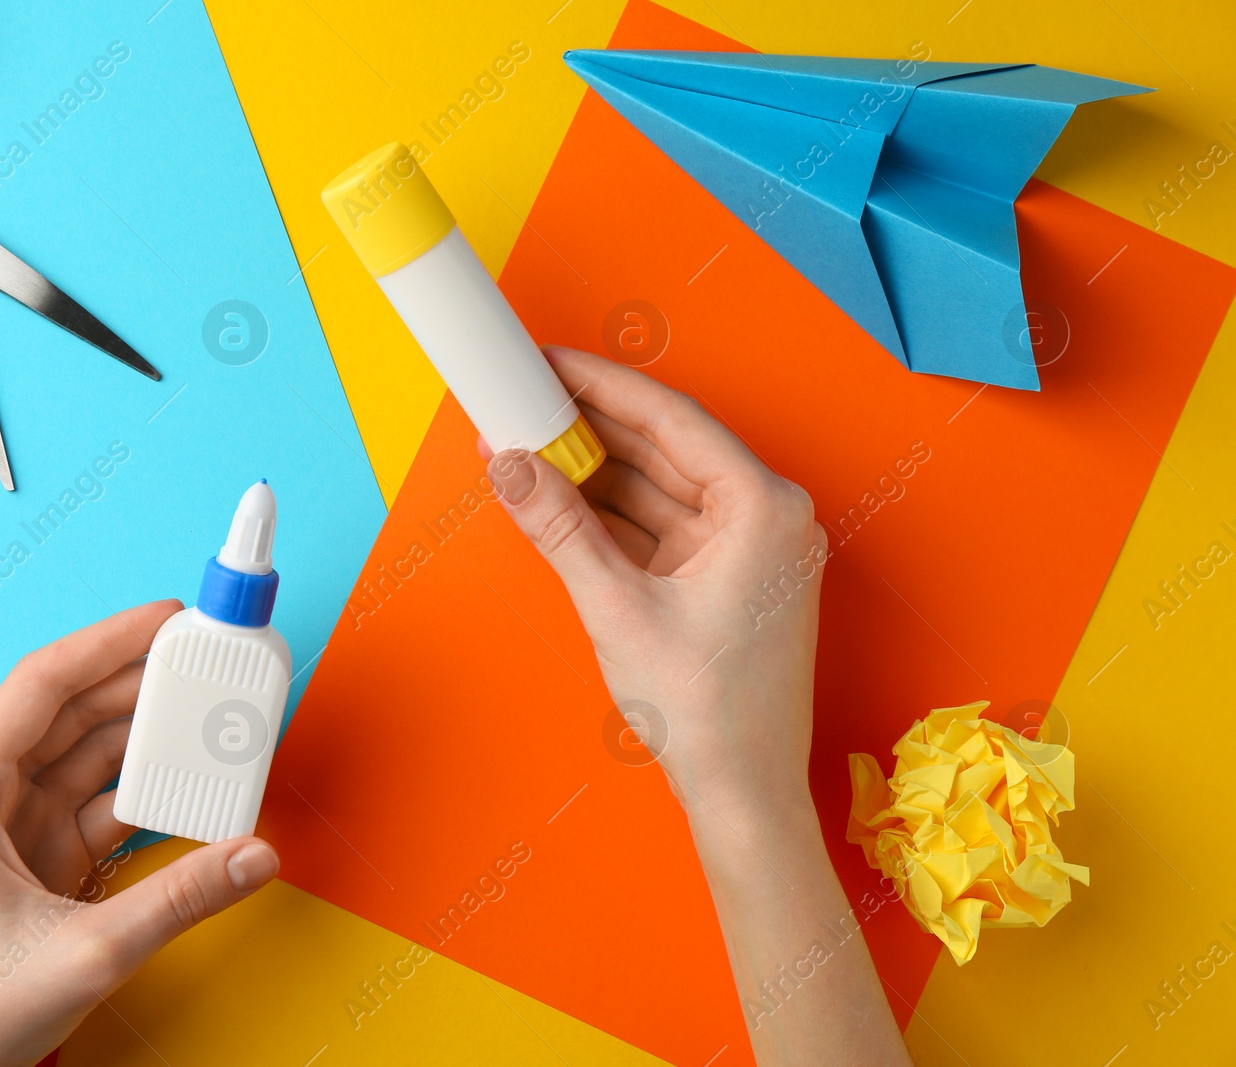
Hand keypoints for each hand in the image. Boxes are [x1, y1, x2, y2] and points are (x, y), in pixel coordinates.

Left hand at [0, 601, 280, 1066]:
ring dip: (145, 736)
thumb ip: (179, 899)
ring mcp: (11, 827)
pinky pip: (98, 802)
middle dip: (138, 681)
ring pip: (87, 754)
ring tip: (206, 714)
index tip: (165, 618)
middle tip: (203, 660)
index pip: (41, 685)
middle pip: (70, 711)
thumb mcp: (83, 953)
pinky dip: (144, 791)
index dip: (106, 642)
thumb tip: (253, 854)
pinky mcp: (36, 859)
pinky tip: (187, 783)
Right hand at [487, 348, 910, 1065]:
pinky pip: (664, 525)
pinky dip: (614, 514)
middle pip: (665, 446)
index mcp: (763, 508)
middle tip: (524, 399)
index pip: (671, 418)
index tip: (549, 361)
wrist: (742, 794)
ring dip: (596, 470)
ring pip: (660, 486)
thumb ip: (559, 527)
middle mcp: (767, 516)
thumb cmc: (705, 712)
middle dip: (590, 426)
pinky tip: (561, 497)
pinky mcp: (729, 577)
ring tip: (528, 445)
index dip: (601, 383)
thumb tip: (509, 464)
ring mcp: (750, 548)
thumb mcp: (617, 608)